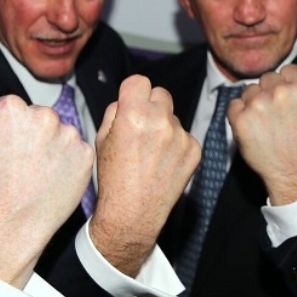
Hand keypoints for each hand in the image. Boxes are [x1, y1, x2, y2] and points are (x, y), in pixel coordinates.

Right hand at [0, 95, 92, 287]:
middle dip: (32, 135)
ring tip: (35, 175)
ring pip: (60, 134)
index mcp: (13, 108)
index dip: (6, 129)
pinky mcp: (85, 156)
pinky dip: (67, 163)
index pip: (13, 108)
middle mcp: (44, 116)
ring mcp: (69, 136)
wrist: (9, 225)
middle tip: (21, 163)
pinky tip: (51, 180)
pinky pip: (76, 153)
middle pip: (39, 118)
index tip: (4, 149)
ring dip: (51, 148)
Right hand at [92, 75, 199, 276]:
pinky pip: (185, 136)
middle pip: (161, 94)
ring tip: (151, 154)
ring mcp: (180, 136)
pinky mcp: (194, 150)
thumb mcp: (101, 140)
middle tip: (142, 128)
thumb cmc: (113, 179)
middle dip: (151, 106)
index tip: (132, 103)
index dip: (133, 92)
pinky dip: (176, 146)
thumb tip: (128, 100)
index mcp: (132, 115)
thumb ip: (115, 112)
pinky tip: (164, 164)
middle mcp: (160, 121)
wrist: (133, 214)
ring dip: (165, 127)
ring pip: (173, 117)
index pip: (140, 81)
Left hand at [229, 65, 296, 205]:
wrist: (295, 173)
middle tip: (279, 114)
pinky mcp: (240, 119)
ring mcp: (257, 105)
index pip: (288, 70)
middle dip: (272, 92)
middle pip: (268, 78)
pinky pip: (234, 104)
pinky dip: (240, 113)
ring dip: (256, 102)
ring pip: (250, 90)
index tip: (290, 100)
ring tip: (267, 122)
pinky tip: (253, 126)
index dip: (289, 83)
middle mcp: (279, 92)